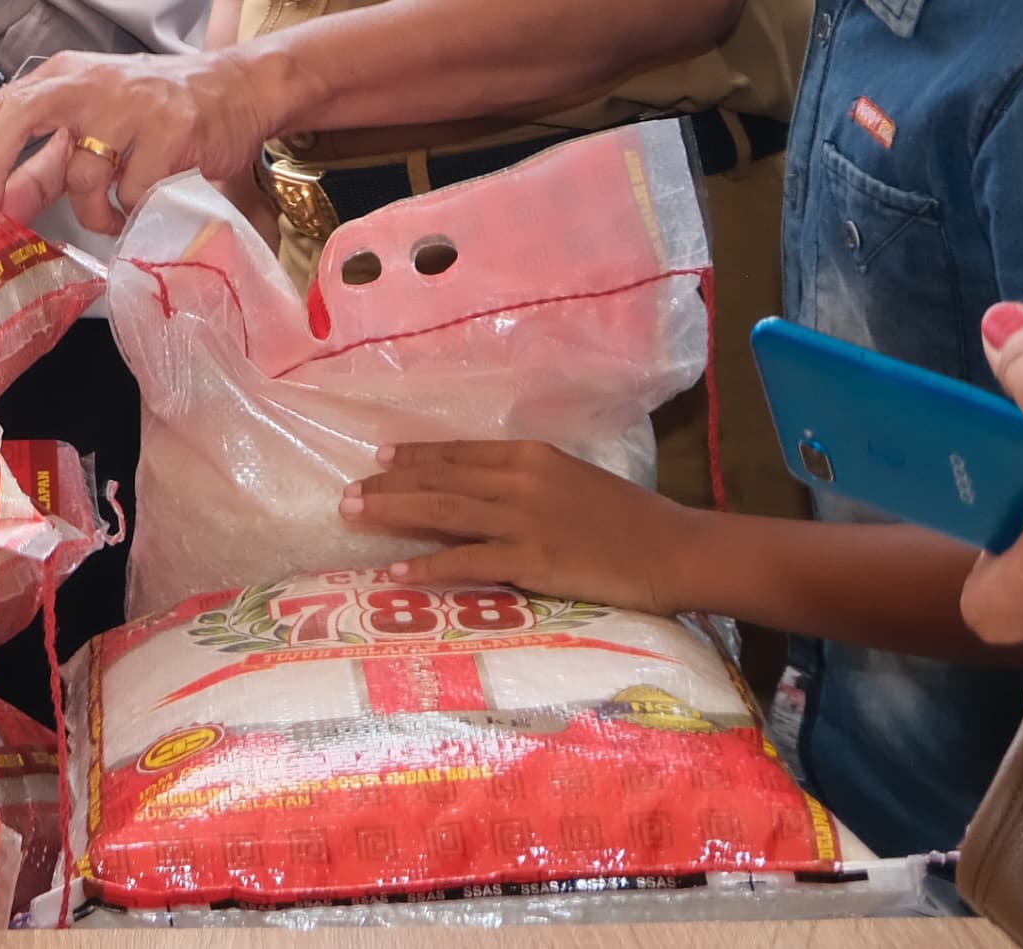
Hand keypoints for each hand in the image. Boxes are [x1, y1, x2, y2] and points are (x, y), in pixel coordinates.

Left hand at [0, 44, 291, 235]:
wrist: (236, 89)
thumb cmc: (153, 111)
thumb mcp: (92, 127)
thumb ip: (46, 164)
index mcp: (63, 76)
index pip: (0, 105)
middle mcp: (90, 83)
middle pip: (21, 115)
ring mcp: (131, 105)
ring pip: (83, 175)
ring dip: (91, 212)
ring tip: (109, 214)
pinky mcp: (171, 131)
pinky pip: (132, 191)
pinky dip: (132, 209)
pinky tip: (143, 201)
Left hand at [340, 439, 707, 612]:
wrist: (675, 549)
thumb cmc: (633, 520)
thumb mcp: (575, 482)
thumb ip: (530, 482)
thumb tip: (489, 490)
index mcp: (531, 456)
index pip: (458, 453)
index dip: (415, 456)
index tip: (380, 459)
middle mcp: (519, 480)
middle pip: (438, 479)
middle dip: (388, 486)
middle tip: (347, 494)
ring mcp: (522, 519)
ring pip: (441, 510)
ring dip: (391, 512)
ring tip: (353, 516)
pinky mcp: (530, 560)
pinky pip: (465, 560)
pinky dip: (426, 564)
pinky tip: (396, 569)